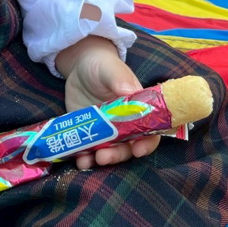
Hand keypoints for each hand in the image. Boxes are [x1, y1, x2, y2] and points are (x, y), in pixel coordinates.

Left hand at [55, 35, 160, 168]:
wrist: (79, 66)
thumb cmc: (101, 65)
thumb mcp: (110, 68)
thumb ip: (119, 79)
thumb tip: (130, 91)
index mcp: (138, 110)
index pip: (149, 132)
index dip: (146, 144)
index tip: (138, 150)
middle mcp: (125, 125)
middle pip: (128, 147)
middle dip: (118, 155)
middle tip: (104, 157)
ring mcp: (107, 130)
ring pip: (109, 152)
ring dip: (100, 160)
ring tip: (87, 161)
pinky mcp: (90, 132)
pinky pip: (90, 149)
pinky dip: (85, 157)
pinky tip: (78, 160)